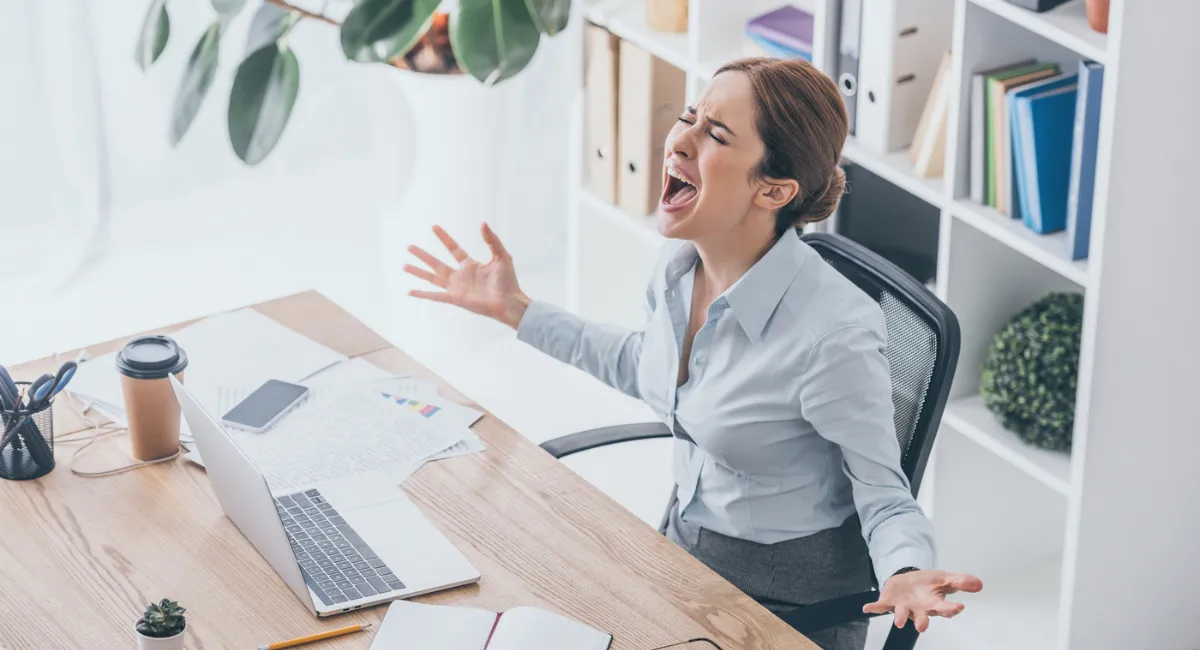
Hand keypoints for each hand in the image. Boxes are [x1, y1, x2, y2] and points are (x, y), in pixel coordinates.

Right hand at [403, 224, 530, 328]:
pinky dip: (423, 294)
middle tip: (409, 246)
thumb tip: (482, 223)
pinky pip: (435, 296)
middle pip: (437, 263)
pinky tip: (410, 291)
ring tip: (404, 265)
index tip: (434, 227)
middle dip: (423, 255)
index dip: (444, 238)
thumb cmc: (508, 281)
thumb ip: (492, 240)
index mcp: (470, 265)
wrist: (509, 301)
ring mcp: (456, 288)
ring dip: (418, 271)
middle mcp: (460, 276)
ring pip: (432, 277)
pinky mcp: (455, 298)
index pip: (453, 249)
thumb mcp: (501, 256)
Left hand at [863, 570, 982, 632]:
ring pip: (901, 615)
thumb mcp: (945, 579)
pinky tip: (867, 608)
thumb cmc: (927, 583)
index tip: (959, 607)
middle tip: (921, 627)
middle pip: (922, 618)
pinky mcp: (889, 602)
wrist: (908, 580)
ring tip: (897, 621)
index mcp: (934, 604)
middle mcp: (919, 609)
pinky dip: (874, 608)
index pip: (945, 609)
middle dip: (921, 622)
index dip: (951, 609)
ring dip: (899, 618)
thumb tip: (979, 583)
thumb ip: (961, 582)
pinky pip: (881, 607)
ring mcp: (903, 607)